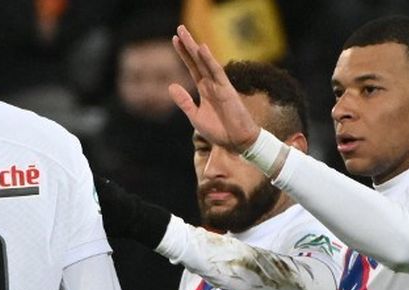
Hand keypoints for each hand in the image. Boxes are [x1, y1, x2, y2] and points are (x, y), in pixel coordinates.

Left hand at [170, 25, 259, 153]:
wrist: (237, 142)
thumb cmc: (219, 131)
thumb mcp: (195, 117)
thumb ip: (184, 101)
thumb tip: (170, 85)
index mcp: (204, 90)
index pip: (192, 68)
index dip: (184, 54)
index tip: (175, 40)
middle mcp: (211, 84)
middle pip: (197, 61)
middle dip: (188, 45)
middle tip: (179, 28)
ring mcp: (219, 86)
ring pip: (205, 62)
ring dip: (195, 48)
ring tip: (185, 33)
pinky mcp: (227, 90)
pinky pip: (217, 72)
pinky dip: (209, 60)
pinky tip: (202, 48)